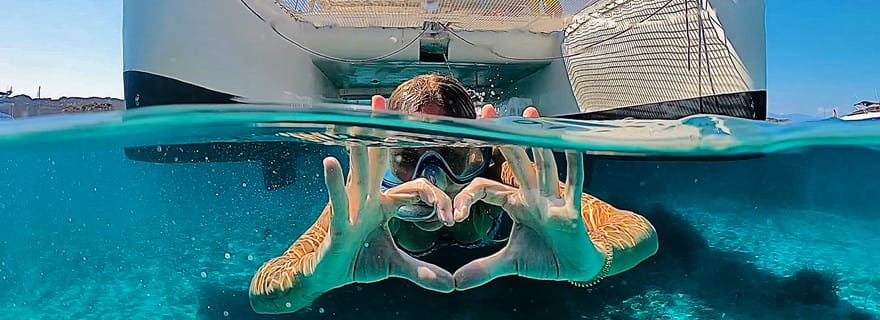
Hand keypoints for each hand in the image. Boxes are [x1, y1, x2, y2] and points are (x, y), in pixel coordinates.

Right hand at [249, 96, 454, 312]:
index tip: (450, 217)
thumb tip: (450, 286)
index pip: (416, 190)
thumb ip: (423, 272)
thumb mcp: (395, 266)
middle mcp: (367, 198)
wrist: (324, 277)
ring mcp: (351, 207)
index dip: (437, 201)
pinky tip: (330, 162)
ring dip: (359, 147)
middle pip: (378, 160)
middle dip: (380, 129)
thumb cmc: (356, 261)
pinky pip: (338, 200)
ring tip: (359, 122)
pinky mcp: (338, 223)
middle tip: (381, 100)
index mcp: (384, 203)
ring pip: (358, 173)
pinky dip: (334, 182)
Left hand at [452, 107, 607, 289]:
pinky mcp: (572, 210)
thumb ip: (484, 269)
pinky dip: (573, 164)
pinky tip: (570, 145)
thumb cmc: (548, 258)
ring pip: (542, 165)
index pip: (486, 189)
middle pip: (514, 161)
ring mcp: (553, 200)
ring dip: (536, 141)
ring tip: (530, 115)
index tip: (455, 217)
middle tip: (488, 112)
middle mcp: (533, 195)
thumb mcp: (511, 263)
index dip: (468, 198)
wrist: (578, 268)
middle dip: (502, 137)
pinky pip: (574, 184)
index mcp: (515, 204)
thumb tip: (456, 284)